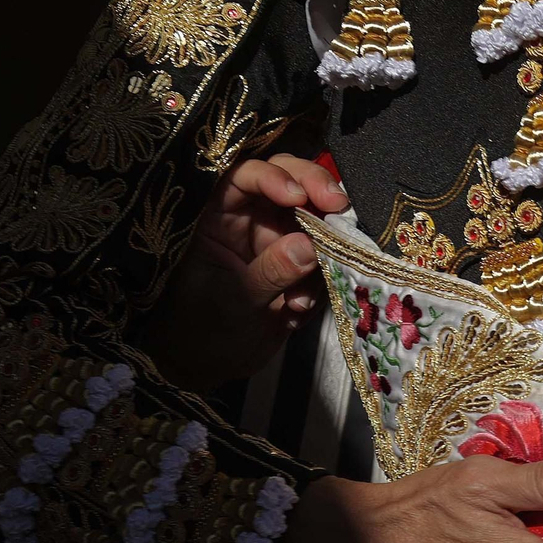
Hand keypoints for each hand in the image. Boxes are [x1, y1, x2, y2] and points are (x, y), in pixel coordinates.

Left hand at [140, 154, 350, 392]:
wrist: (213, 366)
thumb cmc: (203, 330)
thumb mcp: (234, 300)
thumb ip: (271, 270)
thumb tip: (310, 244)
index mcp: (220, 217)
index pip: (245, 177)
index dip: (274, 176)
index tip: (299, 197)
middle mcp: (252, 221)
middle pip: (289, 181)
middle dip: (315, 188)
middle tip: (338, 205)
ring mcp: (279, 242)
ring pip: (314, 219)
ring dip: (322, 248)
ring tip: (302, 293)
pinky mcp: (301, 267)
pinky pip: (324, 259)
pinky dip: (320, 281)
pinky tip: (297, 310)